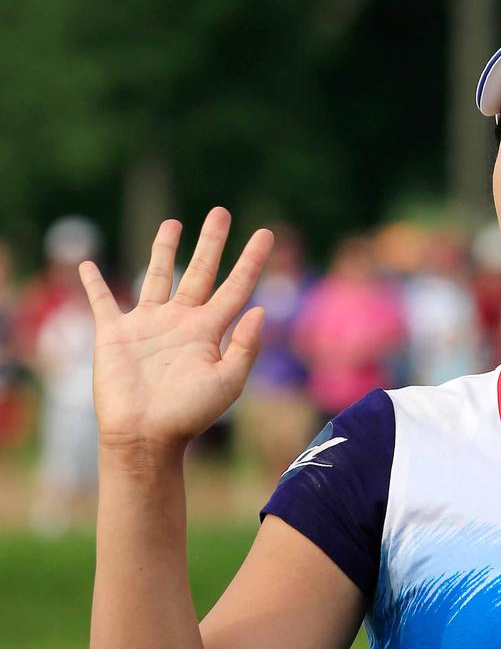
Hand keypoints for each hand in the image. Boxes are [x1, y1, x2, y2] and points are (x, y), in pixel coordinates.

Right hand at [79, 207, 273, 453]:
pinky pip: (102, 301)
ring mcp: (148, 325)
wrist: (146, 436)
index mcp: (210, 330)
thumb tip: (262, 308)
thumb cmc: (189, 414)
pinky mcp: (115, 334)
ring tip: (173, 223)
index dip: (251, 260)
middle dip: (211, 242)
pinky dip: (92, 283)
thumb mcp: (228, 381)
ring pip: (157, 277)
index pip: (237, 286)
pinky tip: (86, 265)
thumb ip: (245, 345)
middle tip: (221, 212)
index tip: (266, 233)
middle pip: (200, 271)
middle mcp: (181, 321)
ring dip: (163, 250)